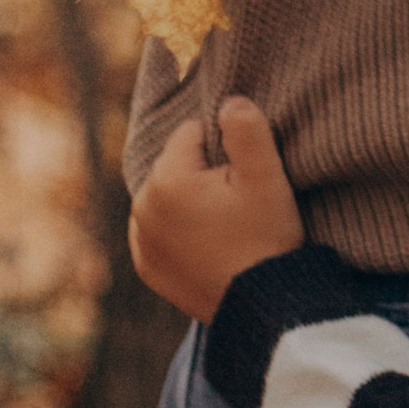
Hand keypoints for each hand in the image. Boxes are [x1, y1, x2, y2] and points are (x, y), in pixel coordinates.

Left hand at [131, 100, 305, 321]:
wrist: (261, 307)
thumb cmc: (267, 237)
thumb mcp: (268, 177)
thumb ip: (247, 128)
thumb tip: (229, 100)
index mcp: (167, 180)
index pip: (191, 134)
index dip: (225, 148)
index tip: (245, 177)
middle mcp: (142, 208)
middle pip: (175, 165)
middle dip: (202, 173)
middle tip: (238, 203)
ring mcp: (141, 241)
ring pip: (165, 197)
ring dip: (188, 200)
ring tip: (225, 224)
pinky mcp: (147, 267)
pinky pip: (159, 231)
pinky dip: (178, 230)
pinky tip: (207, 243)